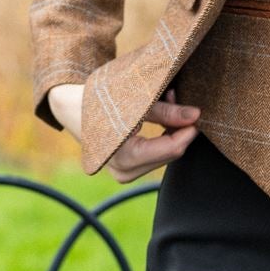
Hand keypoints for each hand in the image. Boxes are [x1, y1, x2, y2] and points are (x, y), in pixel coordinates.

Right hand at [47, 82, 201, 183]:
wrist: (71, 106)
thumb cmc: (99, 98)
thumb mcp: (135, 99)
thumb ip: (166, 111)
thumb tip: (196, 116)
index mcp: (123, 156)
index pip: (171, 149)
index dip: (188, 131)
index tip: (198, 112)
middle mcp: (123, 171)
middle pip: (170, 153)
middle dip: (179, 128)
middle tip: (176, 97)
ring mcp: (125, 173)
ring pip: (165, 155)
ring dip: (172, 130)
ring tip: (168, 100)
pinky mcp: (128, 168)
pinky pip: (156, 155)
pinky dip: (163, 135)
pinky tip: (163, 113)